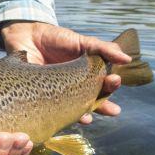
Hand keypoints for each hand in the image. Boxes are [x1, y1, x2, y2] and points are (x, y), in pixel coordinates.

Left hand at [1, 22, 130, 123]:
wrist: (27, 36)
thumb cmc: (55, 38)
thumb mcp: (81, 41)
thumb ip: (103, 48)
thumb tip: (127, 58)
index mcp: (86, 73)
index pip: (103, 83)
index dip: (111, 85)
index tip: (115, 81)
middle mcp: (75, 86)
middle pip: (93, 99)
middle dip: (104, 106)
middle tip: (114, 110)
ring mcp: (60, 93)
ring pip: (76, 108)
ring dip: (85, 114)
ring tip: (89, 118)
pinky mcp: (44, 99)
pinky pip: (56, 111)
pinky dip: (64, 116)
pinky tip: (71, 118)